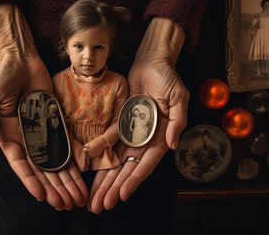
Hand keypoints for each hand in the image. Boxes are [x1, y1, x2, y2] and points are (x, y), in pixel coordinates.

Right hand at [0, 54, 87, 209]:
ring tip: (76, 198)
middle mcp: (24, 138)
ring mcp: (40, 132)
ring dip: (64, 181)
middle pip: (40, 169)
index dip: (30, 180)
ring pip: (54, 162)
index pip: (20, 164)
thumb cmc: (2, 75)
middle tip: (65, 204)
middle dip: (52, 188)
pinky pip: (64, 146)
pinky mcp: (53, 123)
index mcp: (7, 135)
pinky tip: (80, 177)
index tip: (42, 195)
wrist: (22, 58)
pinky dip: (72, 162)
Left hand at [88, 59, 188, 212]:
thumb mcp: (179, 98)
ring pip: (116, 162)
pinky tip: (89, 166)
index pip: (146, 164)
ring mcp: (133, 133)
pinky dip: (99, 152)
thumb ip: (177, 121)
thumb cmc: (168, 79)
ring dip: (105, 180)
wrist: (152, 62)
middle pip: (127, 169)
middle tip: (101, 205)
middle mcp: (146, 140)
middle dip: (114, 188)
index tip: (122, 194)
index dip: (134, 180)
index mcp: (162, 138)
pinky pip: (109, 141)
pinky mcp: (122, 123)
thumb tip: (173, 144)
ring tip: (94, 198)